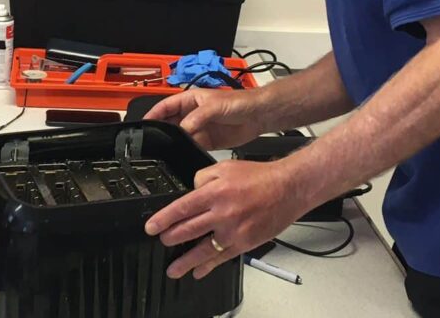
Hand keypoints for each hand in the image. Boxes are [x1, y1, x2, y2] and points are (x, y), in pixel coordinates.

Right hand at [144, 88, 264, 149]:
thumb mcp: (215, 106)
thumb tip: (183, 130)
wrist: (259, 115)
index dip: (153, 114)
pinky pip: (192, 146)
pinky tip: (183, 156)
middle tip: (151, 141)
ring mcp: (199, 128)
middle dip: (161, 131)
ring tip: (165, 151)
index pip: (165, 106)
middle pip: (170, 123)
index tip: (144, 124)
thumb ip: (198, 118)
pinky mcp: (208, 141)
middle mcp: (192, 114)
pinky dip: (187, 151)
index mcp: (190, 100)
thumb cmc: (240, 102)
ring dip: (174, 143)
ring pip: (181, 137)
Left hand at [144, 159, 304, 278]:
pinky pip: (222, 257)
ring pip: (203, 249)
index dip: (163, 219)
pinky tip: (198, 271)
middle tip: (162, 242)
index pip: (181, 208)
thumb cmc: (259, 177)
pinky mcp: (245, 243)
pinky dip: (208, 266)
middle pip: (188, 230)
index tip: (151, 227)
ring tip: (173, 269)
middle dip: (171, 239)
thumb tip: (191, 191)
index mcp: (215, 192)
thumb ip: (203, 177)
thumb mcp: (224, 167)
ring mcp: (233, 230)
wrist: (288, 188)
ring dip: (185, 261)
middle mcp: (222, 213)